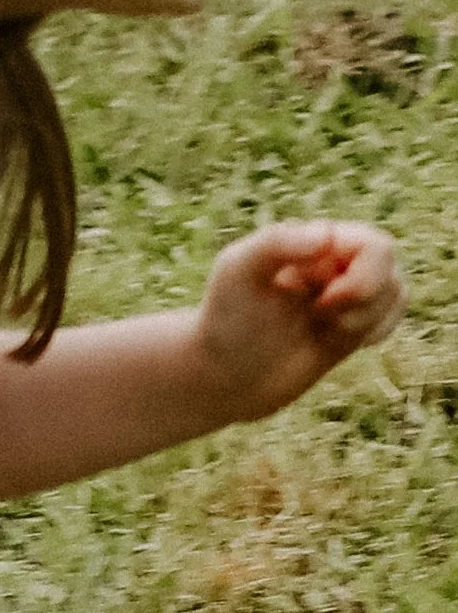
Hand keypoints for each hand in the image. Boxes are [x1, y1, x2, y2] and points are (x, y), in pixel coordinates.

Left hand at [194, 220, 405, 423]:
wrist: (219, 376)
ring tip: (326, 330)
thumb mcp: (238, 271)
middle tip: (321, 314)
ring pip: (394, 291)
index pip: (372, 244)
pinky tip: (349, 339)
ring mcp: (344, 295)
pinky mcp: (349, 327)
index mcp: (315, 241)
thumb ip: (278, 241)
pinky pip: (391, 313)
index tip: (322, 302)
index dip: (362, 276)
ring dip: (367, 317)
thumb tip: (328, 237)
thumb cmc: (224, 318)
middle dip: (365, 294)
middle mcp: (334, 262)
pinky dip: (381, 327)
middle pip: (388, 262)